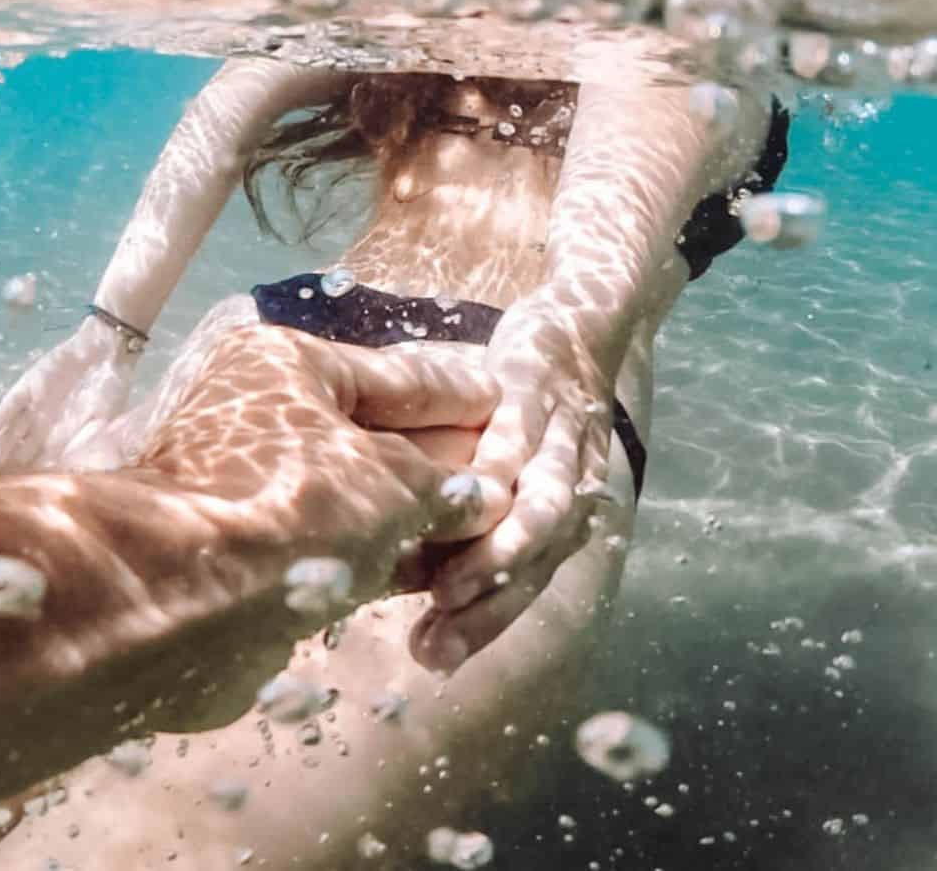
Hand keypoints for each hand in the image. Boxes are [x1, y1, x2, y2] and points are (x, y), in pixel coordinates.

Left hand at [0, 315, 138, 466]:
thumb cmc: (112, 389)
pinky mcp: (30, 385)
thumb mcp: (104, 422)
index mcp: (62, 437)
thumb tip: (70, 470)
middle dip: (4, 469)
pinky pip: (13, 401)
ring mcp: (34, 406)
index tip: (14, 496)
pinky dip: (3, 413)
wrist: (108, 352)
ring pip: (11, 431)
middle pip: (18, 451)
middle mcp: (43, 425)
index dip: (27, 478)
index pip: (39, 463)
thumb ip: (86, 443)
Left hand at [140, 324, 508, 594]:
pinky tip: (438, 580)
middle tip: (508, 482)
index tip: (508, 405)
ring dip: (419, 522)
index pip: (400, 376)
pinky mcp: (255, 551)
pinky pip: (338, 545)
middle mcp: (266, 412)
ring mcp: (256, 483)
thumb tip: (486, 497)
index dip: (463, 398)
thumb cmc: (295, 507)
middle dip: (446, 466)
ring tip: (488, 536)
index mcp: (291, 363)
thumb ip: (450, 484)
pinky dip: (384, 560)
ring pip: (361, 497)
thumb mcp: (396, 481)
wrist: (184, 605)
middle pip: (380, 437)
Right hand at [409, 292, 619, 670]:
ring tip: (447, 592)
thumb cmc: (525, 404)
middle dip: (487, 612)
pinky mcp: (535, 388)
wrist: (583, 321)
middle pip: (538, 562)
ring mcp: (556, 436)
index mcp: (559, 512)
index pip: (527, 582)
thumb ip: (465, 514)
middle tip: (431, 651)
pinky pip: (522, 434)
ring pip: (542, 509)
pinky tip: (466, 492)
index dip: (483, 624)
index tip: (431, 659)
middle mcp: (568, 484)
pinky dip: (500, 467)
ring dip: (499, 556)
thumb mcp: (500, 462)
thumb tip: (398, 567)